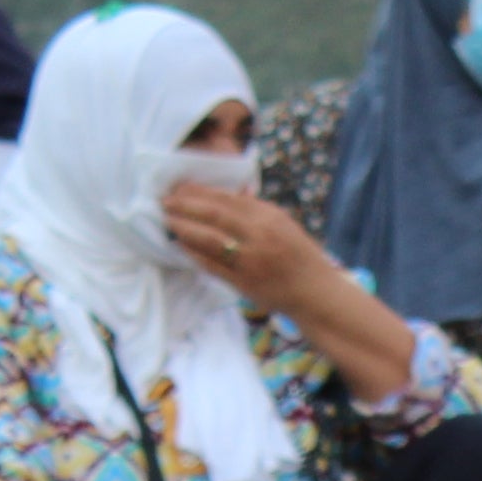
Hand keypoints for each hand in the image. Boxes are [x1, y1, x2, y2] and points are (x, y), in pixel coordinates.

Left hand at [161, 177, 334, 311]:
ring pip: (208, 239)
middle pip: (213, 215)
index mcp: (270, 217)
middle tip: (165, 201)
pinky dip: (194, 254)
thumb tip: (229, 194)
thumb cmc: (301, 257)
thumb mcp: (284, 224)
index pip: (227, 199)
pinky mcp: (243, 283)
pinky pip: (211, 265)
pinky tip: (182, 246)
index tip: (180, 188)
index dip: (200, 192)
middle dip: (185, 206)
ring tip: (168, 221)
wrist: (316, 293)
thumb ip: (257, 210)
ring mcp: (250, 260)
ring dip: (184, 228)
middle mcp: (259, 235)